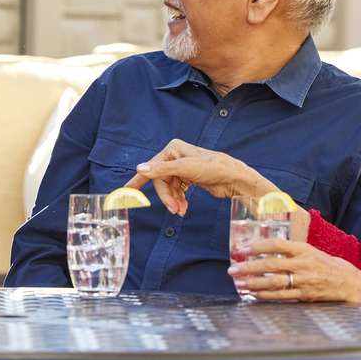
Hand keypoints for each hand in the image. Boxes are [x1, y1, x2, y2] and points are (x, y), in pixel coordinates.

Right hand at [125, 140, 277, 215]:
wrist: (234, 178)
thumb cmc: (214, 168)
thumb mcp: (186, 168)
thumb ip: (162, 170)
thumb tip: (140, 169)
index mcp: (173, 149)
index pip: (151, 167)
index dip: (138, 180)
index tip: (126, 190)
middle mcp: (176, 156)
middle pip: (161, 181)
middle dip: (167, 196)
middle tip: (173, 209)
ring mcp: (183, 168)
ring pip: (169, 188)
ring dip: (173, 200)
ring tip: (180, 211)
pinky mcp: (190, 178)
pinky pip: (177, 191)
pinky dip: (178, 200)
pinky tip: (183, 208)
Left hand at [229, 238, 360, 306]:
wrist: (352, 284)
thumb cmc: (330, 266)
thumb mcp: (311, 252)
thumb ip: (292, 252)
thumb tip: (266, 251)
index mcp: (304, 249)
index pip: (277, 244)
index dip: (258, 246)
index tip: (243, 249)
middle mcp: (304, 264)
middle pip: (271, 265)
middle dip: (249, 267)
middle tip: (232, 269)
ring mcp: (305, 281)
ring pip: (274, 282)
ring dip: (253, 283)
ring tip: (239, 283)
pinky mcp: (306, 296)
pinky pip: (282, 296)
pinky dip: (265, 296)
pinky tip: (253, 295)